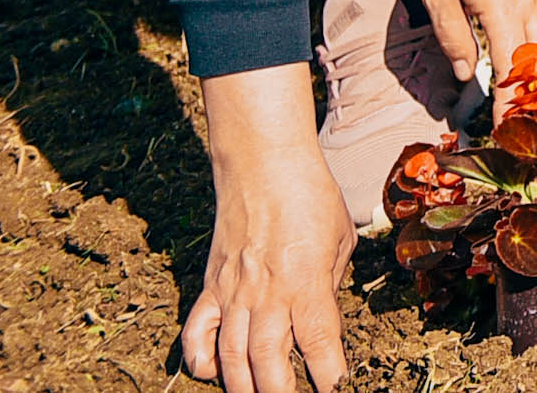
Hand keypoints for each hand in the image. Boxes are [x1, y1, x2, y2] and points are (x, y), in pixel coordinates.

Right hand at [190, 70, 351, 392]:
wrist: (263, 166)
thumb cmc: (312, 197)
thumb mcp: (340, 240)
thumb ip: (330, 284)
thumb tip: (323, 320)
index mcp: (306, 281)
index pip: (319, 341)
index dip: (328, 373)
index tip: (336, 388)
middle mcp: (266, 294)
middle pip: (267, 361)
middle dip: (279, 392)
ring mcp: (232, 293)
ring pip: (230, 356)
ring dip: (242, 386)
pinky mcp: (209, 286)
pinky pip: (196, 333)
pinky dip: (199, 359)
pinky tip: (212, 373)